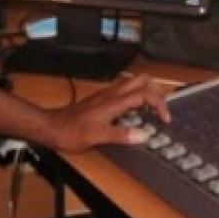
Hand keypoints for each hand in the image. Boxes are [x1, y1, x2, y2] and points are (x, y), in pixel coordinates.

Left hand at [42, 74, 171, 151]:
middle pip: (142, 80)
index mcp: (114, 102)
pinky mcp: (102, 98)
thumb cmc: (73, 132)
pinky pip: (124, 89)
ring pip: (133, 82)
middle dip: (156, 92)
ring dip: (146, 92)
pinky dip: (135, 96)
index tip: (165, 119)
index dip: (159, 104)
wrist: (53, 127)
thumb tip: (144, 135)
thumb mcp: (98, 137)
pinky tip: (133, 112)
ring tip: (150, 110)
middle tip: (160, 110)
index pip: (145, 94)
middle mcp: (112, 94)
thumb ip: (121, 136)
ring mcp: (107, 94)